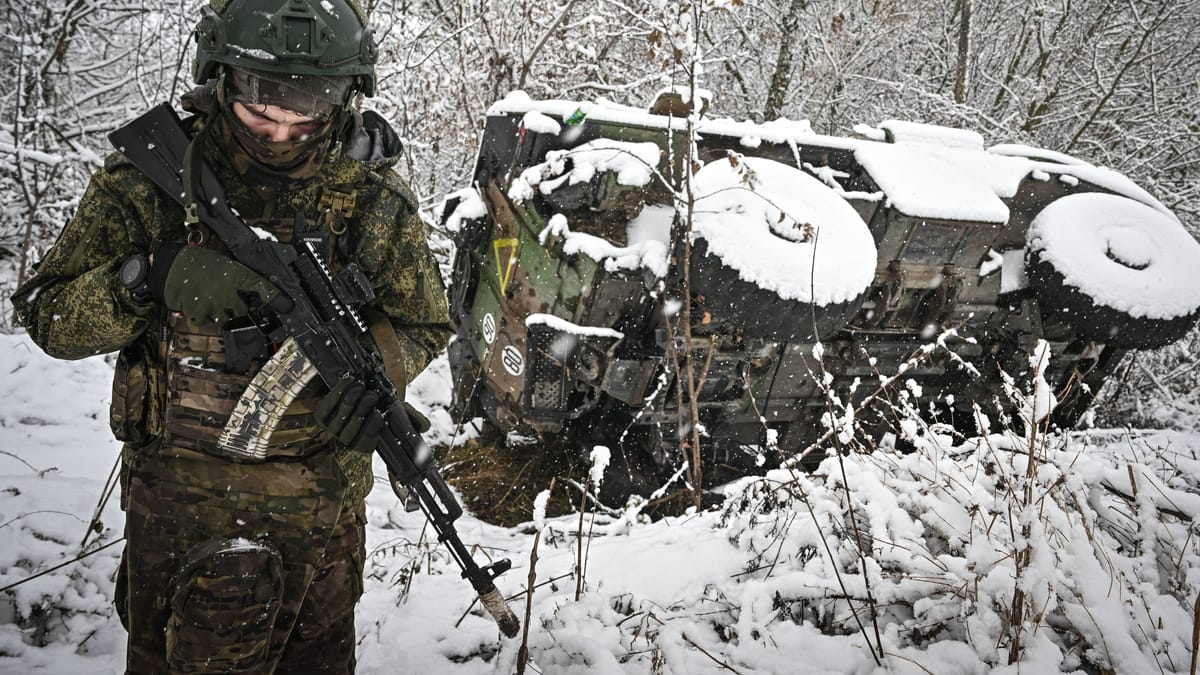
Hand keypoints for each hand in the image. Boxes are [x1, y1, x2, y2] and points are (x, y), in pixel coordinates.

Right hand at [153, 244, 278, 323]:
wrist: (171, 265)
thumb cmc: (198, 263)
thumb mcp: (225, 265)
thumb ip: (238, 278)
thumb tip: (251, 291)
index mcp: (236, 274)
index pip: (262, 286)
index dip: (276, 298)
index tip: (287, 307)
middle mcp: (228, 290)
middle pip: (243, 310)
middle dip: (237, 308)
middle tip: (227, 300)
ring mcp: (214, 303)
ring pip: (224, 318)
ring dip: (219, 312)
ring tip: (208, 298)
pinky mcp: (199, 312)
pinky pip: (206, 321)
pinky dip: (202, 315)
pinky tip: (197, 302)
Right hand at [315, 377, 383, 453]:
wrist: (350, 454)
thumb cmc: (345, 421)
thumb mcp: (337, 409)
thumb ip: (341, 396)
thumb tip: (352, 378)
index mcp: (322, 419)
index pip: (328, 404)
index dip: (340, 389)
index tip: (350, 378)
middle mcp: (331, 431)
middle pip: (344, 410)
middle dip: (354, 394)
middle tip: (362, 386)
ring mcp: (346, 440)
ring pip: (356, 420)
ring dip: (366, 404)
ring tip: (372, 395)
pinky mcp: (361, 447)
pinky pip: (368, 433)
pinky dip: (374, 422)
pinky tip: (377, 414)